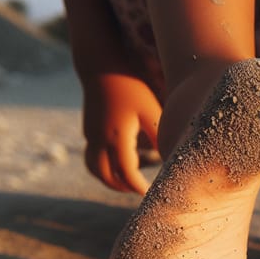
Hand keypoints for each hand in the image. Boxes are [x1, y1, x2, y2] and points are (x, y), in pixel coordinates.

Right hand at [81, 73, 161, 194]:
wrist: (101, 65)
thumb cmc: (131, 86)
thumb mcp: (150, 111)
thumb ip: (159, 137)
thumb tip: (171, 159)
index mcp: (117, 137)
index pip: (127, 173)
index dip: (138, 186)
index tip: (150, 193)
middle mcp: (100, 140)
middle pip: (106, 176)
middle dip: (122, 187)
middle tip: (139, 191)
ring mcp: (90, 136)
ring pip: (94, 169)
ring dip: (109, 179)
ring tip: (127, 182)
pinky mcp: (88, 130)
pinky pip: (92, 158)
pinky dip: (103, 167)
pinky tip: (118, 164)